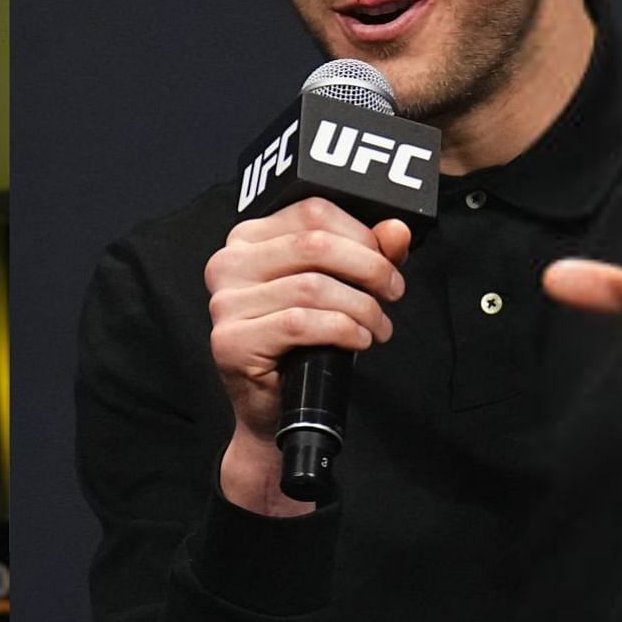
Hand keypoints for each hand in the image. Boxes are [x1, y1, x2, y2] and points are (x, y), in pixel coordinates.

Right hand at [206, 198, 410, 512]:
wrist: (274, 409)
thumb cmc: (303, 345)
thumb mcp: (339, 289)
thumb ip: (366, 254)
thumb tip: (397, 230)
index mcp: (248, 239)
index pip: (311, 211)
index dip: (361, 233)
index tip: (388, 260)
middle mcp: (228, 264)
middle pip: (314, 244)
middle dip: (369, 267)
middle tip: (393, 292)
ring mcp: (224, 303)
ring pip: (312, 286)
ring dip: (361, 307)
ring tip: (377, 327)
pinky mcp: (231, 341)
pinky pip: (299, 323)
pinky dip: (341, 330)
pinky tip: (357, 340)